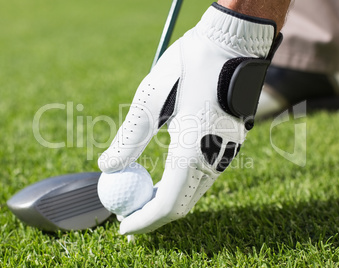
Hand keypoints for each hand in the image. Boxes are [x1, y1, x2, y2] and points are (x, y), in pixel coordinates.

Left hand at [98, 3, 279, 233]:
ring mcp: (227, 152)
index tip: (122, 227)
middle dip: (152, 216)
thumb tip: (106, 167)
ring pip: (193, 193)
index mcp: (193, 150)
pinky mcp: (231, 144)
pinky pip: (203, 177)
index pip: (167, 205)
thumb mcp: (150, 99)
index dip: (143, 221)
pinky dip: (180, 186)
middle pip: (182, 205)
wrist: (232, 41)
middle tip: (126, 215)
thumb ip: (129, 138)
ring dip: (166, 201)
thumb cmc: (189, 64)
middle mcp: (215, 158)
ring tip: (139, 197)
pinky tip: (163, 177)